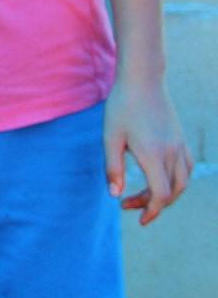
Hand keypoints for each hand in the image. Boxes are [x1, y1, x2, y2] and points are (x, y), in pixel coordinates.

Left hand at [104, 76, 191, 224]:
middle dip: (152, 204)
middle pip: (171, 192)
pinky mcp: (181, 139)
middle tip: (128, 204)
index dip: (151, 210)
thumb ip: (112, 167)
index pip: (160, 194)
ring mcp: (180, 145)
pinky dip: (176, 181)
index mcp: (153, 154)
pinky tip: (158, 179)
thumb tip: (115, 195)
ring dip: (166, 195)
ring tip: (143, 197)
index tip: (136, 217)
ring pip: (182, 182)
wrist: (143, 80)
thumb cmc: (121, 106)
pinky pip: (186, 168)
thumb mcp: (110, 136)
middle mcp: (172, 152)